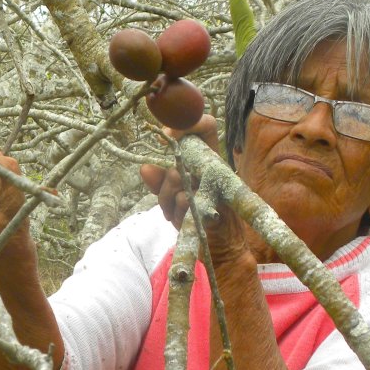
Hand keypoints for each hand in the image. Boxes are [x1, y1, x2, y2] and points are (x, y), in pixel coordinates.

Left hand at [140, 115, 260, 264]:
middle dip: (166, 183)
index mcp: (208, 159)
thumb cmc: (200, 217)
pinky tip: (183, 222)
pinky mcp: (217, 203)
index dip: (187, 122)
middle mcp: (216, 167)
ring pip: (176, 177)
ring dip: (167, 200)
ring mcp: (219, 184)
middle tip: (169, 199)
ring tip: (175, 214)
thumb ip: (160, 182)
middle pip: (180, 156)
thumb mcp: (176, 197)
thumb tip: (145, 169)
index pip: (205, 125)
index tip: (165, 134)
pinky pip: (183, 199)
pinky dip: (176, 213)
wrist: (223, 248)